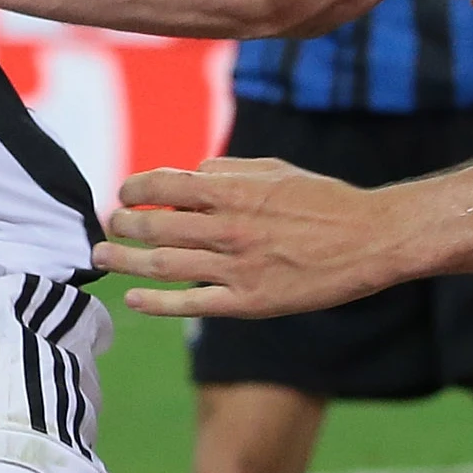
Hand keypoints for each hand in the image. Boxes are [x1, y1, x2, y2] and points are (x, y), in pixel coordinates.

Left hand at [93, 157, 415, 317]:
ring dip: (125, 260)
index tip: (124, 193)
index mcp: (234, 191)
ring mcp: (236, 267)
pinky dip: (157, 303)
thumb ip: (228, 170)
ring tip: (103, 255)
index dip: (135, 188)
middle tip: (108, 224)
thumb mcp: (275, 169)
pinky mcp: (249, 302)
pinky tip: (133, 299)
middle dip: (123, 223)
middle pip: (155, 225)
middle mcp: (228, 228)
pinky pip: (192, 304)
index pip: (165, 184)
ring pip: (164, 264)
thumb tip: (188, 174)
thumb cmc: (324, 200)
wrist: (369, 240)